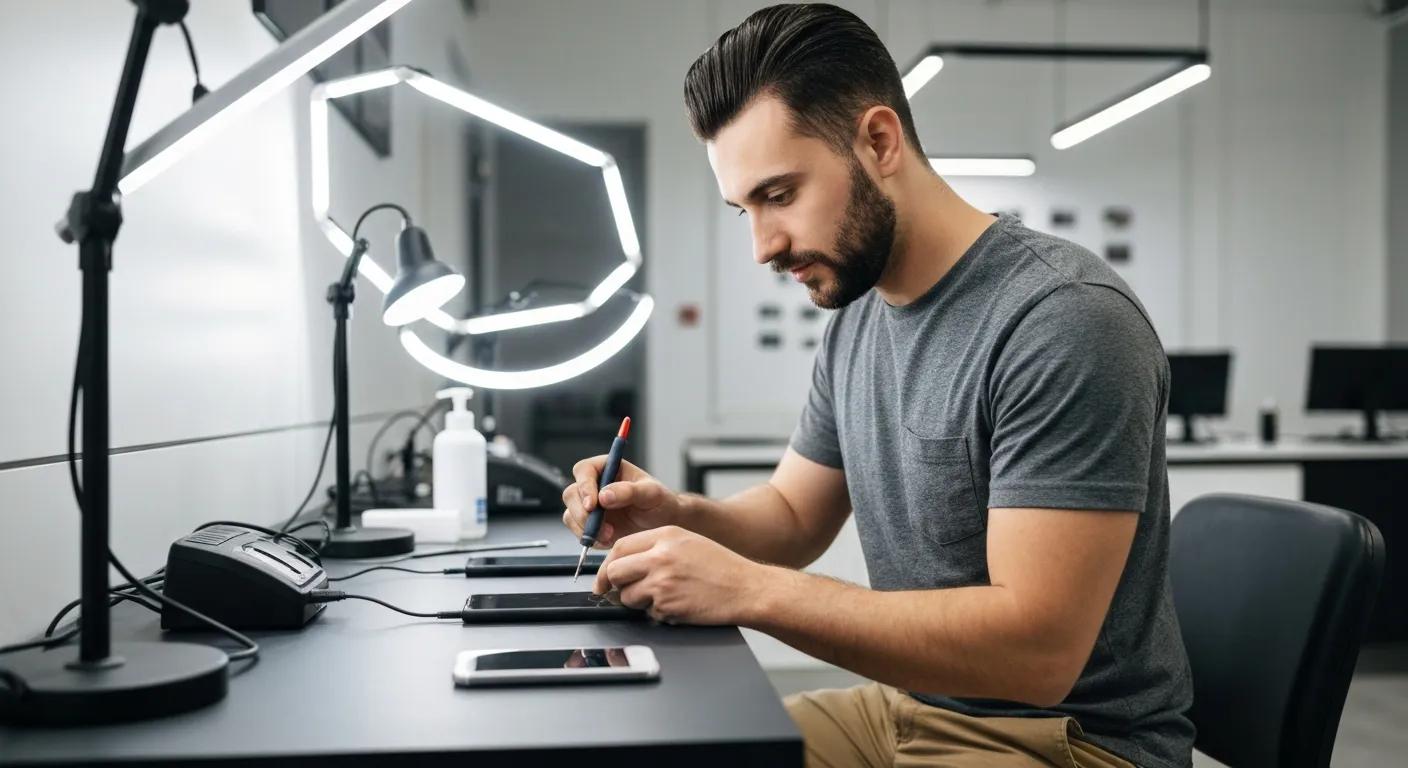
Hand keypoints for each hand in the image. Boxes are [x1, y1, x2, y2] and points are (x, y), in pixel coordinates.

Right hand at [562, 457, 683, 547]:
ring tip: (609, 535)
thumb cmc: (660, 502)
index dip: (585, 486)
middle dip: (583, 513)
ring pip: (570, 514)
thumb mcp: (651, 493)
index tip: (594, 504)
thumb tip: (604, 495)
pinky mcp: (589, 524)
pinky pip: (577, 531)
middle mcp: (594, 485)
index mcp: (607, 468)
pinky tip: (608, 539)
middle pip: (571, 494)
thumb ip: (629, 491)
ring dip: (586, 528)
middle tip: (600, 526)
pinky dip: (589, 538)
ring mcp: (590, 505)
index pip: (584, 470)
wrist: (662, 524)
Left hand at [593, 526, 766, 625]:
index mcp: (666, 536)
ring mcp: (662, 582)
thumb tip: (624, 561)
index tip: (606, 576)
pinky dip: (658, 613)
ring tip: (663, 596)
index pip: (620, 547)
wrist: (747, 589)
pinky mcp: (667, 606)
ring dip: (637, 601)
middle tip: (623, 590)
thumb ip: (656, 547)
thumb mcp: (688, 542)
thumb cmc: (721, 567)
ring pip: (627, 596)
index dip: (607, 564)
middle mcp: (660, 556)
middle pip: (615, 571)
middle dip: (615, 584)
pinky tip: (678, 604)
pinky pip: (648, 613)